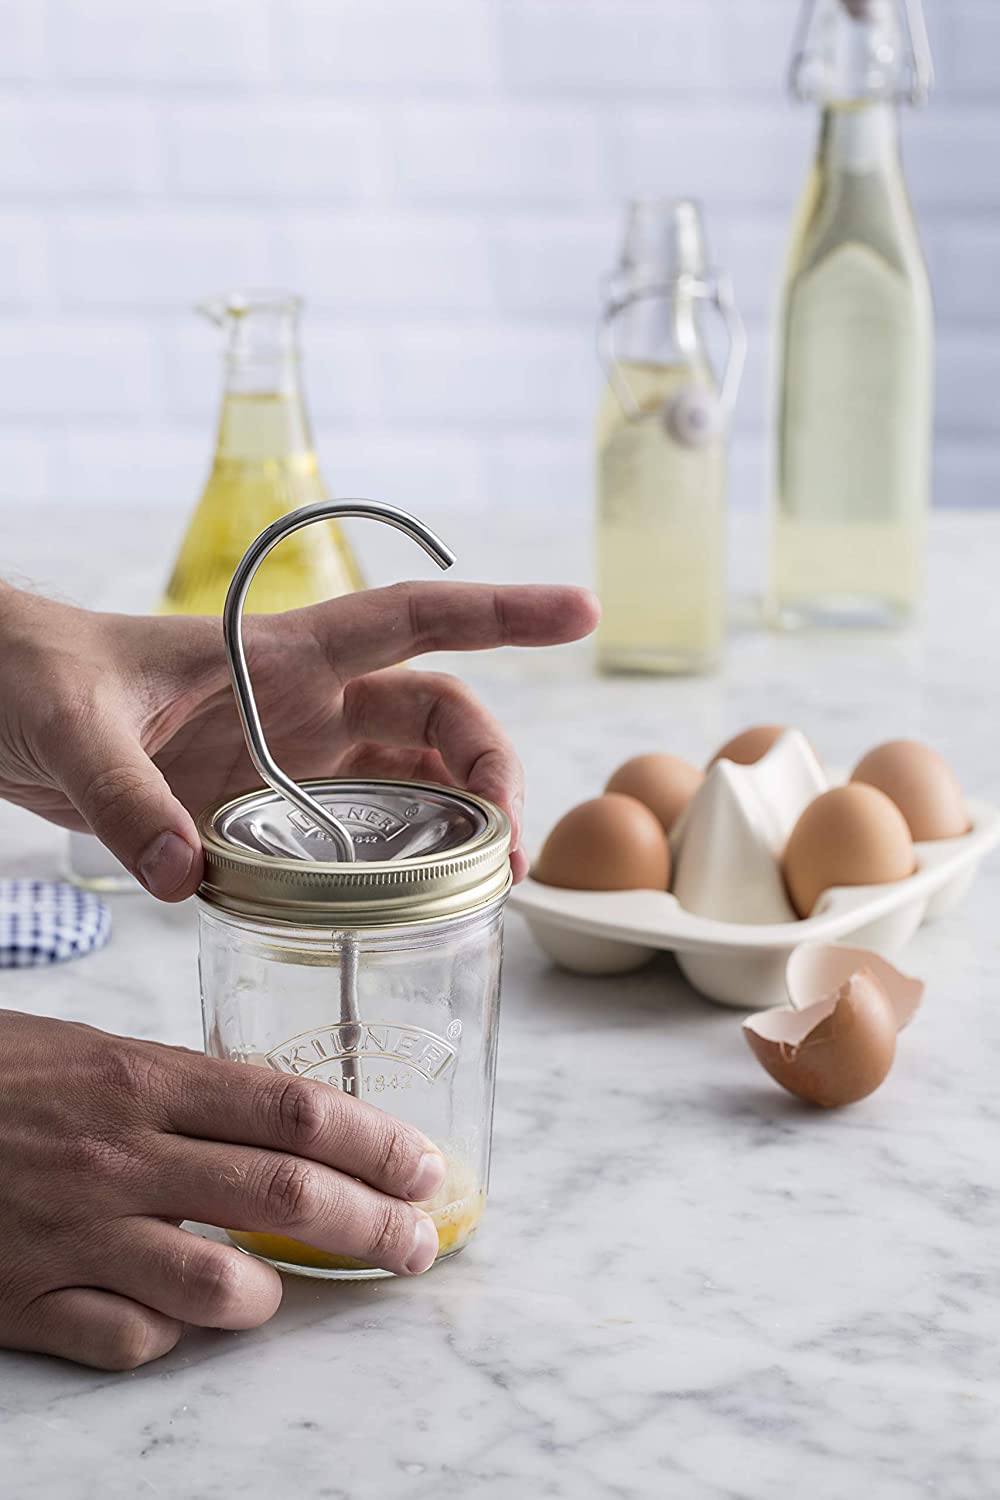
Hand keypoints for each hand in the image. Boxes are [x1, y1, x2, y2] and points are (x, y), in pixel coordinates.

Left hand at [0, 579, 597, 892]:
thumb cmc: (29, 673)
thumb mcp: (72, 725)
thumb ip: (127, 798)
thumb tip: (186, 874)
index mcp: (278, 656)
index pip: (416, 620)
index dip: (503, 614)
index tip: (581, 612)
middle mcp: (301, 704)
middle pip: (438, 720)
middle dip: (493, 771)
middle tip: (509, 849)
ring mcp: (284, 757)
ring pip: (408, 781)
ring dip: (458, 824)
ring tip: (488, 886)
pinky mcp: (256, 804)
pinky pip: (351, 832)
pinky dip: (391, 862)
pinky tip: (407, 905)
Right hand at [0, 1009, 461, 1369]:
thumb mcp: (87, 1050)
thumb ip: (178, 1086)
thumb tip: (273, 1120)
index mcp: (141, 1077)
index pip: (291, 1108)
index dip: (374, 1142)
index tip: (423, 1166)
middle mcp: (122, 1155)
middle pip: (283, 1192)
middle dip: (371, 1224)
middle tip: (415, 1244)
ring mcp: (75, 1232)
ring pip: (220, 1285)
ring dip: (270, 1293)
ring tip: (280, 1287)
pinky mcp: (25, 1299)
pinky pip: (131, 1341)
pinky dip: (170, 1334)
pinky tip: (175, 1316)